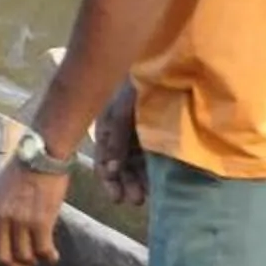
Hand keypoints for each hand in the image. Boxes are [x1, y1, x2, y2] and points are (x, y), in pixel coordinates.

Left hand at [0, 159, 67, 265]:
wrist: (43, 155)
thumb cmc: (25, 171)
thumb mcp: (0, 191)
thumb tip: (5, 238)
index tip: (8, 263)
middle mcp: (0, 217)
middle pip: (2, 257)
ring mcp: (20, 220)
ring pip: (24, 256)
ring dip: (33, 262)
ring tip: (40, 257)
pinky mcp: (40, 221)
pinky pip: (43, 250)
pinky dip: (49, 258)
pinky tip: (53, 257)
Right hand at [92, 85, 147, 208]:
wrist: (161, 65)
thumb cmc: (132, 86)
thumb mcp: (120, 113)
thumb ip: (115, 141)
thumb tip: (109, 170)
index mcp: (106, 128)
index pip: (104, 161)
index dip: (109, 180)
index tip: (117, 197)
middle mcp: (121, 134)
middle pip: (120, 166)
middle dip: (126, 184)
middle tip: (136, 200)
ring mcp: (139, 134)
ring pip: (137, 164)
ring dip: (140, 181)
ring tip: (148, 196)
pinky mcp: (157, 132)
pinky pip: (152, 156)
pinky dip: (153, 170)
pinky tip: (158, 182)